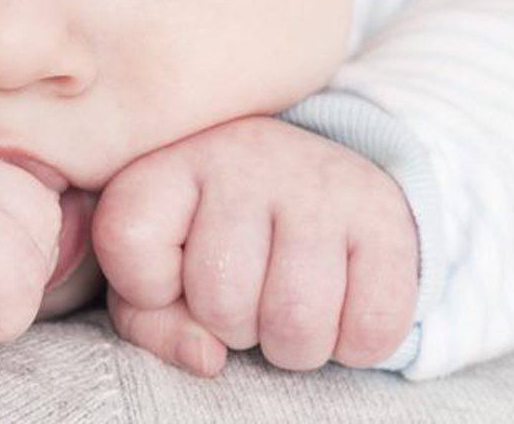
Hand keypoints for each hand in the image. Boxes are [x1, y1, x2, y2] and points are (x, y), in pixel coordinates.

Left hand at [92, 116, 417, 375]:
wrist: (322, 184)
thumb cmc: (220, 244)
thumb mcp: (162, 272)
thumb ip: (149, 319)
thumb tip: (206, 357)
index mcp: (172, 161)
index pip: (127, 240)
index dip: (148, 286)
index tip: (173, 273)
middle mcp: (245, 156)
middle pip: (221, 302)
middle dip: (234, 326)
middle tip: (250, 291)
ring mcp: (320, 183)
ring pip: (296, 324)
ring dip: (293, 344)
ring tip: (290, 304)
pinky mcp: (385, 216)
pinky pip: (370, 327)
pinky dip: (354, 344)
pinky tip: (341, 304)